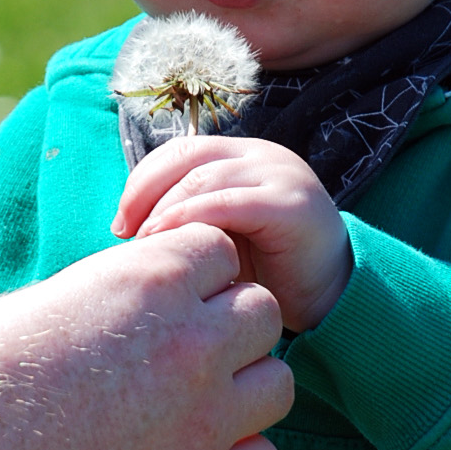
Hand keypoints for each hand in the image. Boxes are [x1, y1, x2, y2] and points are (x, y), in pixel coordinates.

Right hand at [0, 223, 292, 449]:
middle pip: (263, 313)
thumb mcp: (42, 303)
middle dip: (225, 328)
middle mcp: (189, 342)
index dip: (191, 276)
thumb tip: (141, 304)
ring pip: (276, 384)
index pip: (221, 250)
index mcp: (145, 279)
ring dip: (239, 390)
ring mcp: (201, 421)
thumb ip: (112, 297)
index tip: (157, 304)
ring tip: (180, 409)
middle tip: (170, 358)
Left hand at [111, 136, 351, 333]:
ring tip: (144, 242)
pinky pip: (229, 203)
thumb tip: (124, 224)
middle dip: (144, 191)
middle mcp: (263, 155)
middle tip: (123, 231)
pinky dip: (191, 219)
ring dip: (163, 208)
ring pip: (203, 177)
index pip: (180, 150)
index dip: (143, 181)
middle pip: (186, 155)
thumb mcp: (219, 235)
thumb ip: (185, 218)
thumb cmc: (266, 272)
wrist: (329, 299)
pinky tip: (172, 243)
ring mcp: (281, 174)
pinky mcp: (292, 204)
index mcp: (242, 156)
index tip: (121, 222)